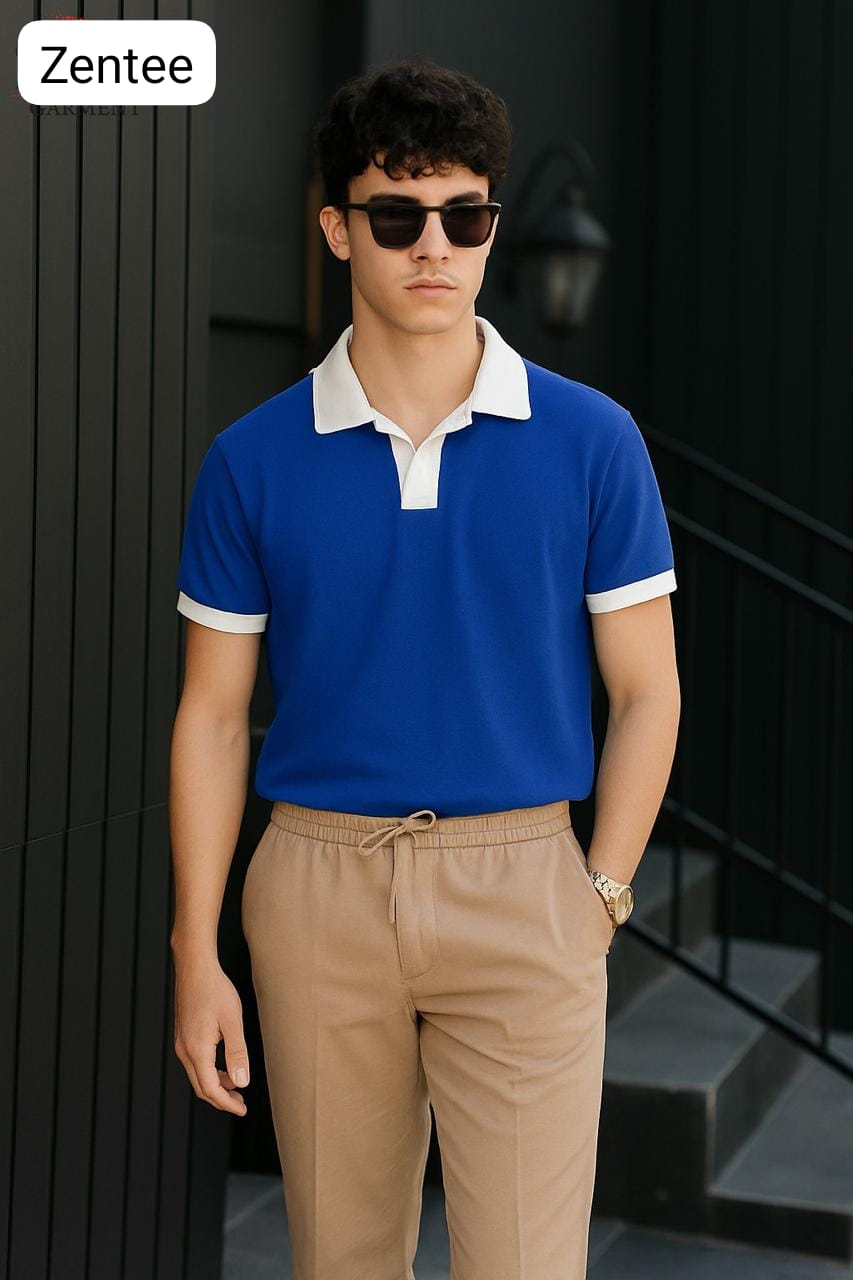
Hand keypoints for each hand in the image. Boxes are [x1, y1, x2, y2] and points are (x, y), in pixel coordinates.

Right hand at [172, 955, 249, 1115]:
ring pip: (198, 1076)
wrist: (195, 968)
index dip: (226, 1103)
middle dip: (221, 1098)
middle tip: (241, 1103)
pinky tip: (225, 1067)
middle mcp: (185, 1050)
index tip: (242, 1109)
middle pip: (201, 1087)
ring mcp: (182, 1043)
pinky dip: (210, 1072)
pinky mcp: (184, 1036)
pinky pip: (196, 1063)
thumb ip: (237, 1053)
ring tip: (236, 1086)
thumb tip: (242, 1082)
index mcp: (197, 1050)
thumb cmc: (215, 990)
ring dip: (216, 1085)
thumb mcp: (232, 1021)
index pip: (210, 1089)